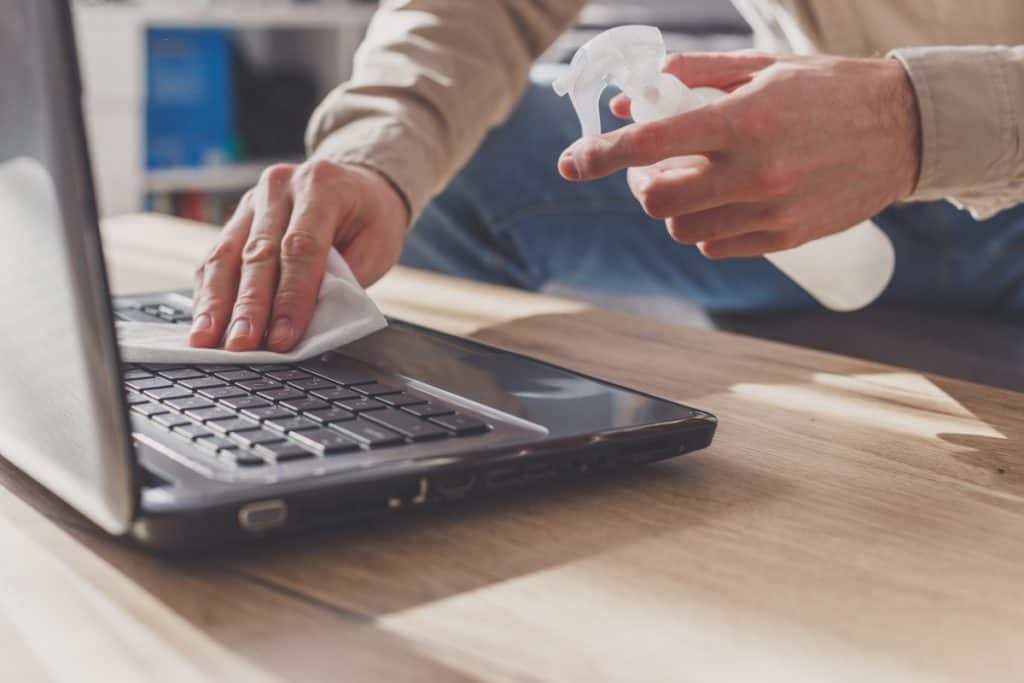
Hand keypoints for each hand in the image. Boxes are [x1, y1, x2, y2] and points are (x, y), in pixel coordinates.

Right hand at [190, 160, 408, 351]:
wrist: (358, 184)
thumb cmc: (370, 219)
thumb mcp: (375, 246)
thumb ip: (341, 281)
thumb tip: (305, 324)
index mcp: (322, 187)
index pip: (301, 248)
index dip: (291, 297)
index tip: (282, 337)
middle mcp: (280, 187)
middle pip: (258, 253)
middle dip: (249, 306)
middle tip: (240, 345)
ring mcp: (253, 200)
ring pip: (227, 255)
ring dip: (216, 303)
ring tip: (208, 338)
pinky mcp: (237, 218)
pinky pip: (217, 257)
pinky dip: (209, 292)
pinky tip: (205, 320)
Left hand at [557, 52, 920, 257]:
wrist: (904, 130)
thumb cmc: (828, 90)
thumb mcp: (760, 68)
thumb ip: (692, 77)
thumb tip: (632, 98)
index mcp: (743, 121)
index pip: (649, 144)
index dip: (599, 155)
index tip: (570, 162)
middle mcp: (753, 172)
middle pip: (657, 200)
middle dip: (640, 185)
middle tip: (650, 168)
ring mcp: (770, 211)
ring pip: (683, 229)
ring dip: (674, 208)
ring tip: (695, 181)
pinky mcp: (785, 238)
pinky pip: (718, 246)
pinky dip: (707, 227)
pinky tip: (724, 202)